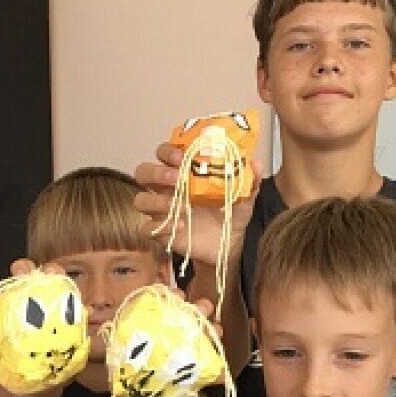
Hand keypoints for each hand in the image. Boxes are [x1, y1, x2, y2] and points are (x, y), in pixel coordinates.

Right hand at [134, 144, 258, 270]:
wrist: (229, 245)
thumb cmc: (231, 214)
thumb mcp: (244, 197)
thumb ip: (250, 180)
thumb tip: (255, 162)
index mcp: (183, 172)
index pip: (163, 153)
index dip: (167, 150)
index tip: (182, 155)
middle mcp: (167, 189)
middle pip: (143, 172)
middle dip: (156, 172)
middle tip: (177, 178)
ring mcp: (161, 211)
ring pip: (140, 199)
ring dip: (156, 200)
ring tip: (181, 207)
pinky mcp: (160, 232)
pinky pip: (147, 228)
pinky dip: (161, 226)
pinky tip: (181, 227)